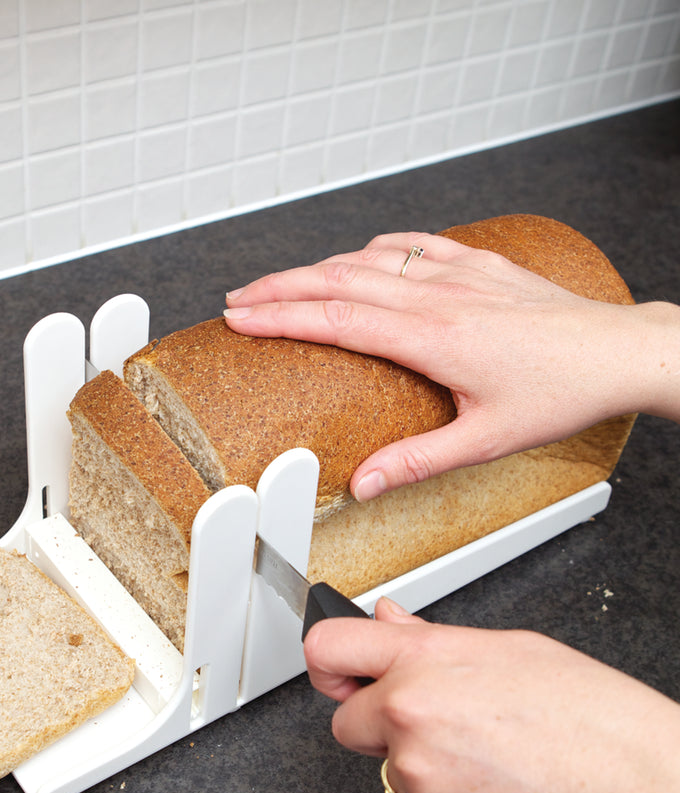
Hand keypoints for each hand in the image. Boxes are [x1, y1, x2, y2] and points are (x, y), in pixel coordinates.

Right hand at [224, 232, 679, 499]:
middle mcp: (437, 296)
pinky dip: (372, 250)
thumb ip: (414, 460)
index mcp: (432, 337)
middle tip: (238, 298)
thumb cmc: (559, 393)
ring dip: (315, 268)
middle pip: (336, 280)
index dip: (279, 317)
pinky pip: (412, 244)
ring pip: (367, 259)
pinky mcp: (477, 262)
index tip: (241, 319)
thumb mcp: (483, 440)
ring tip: (281, 283)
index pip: (335, 320)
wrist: (619, 352)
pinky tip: (358, 257)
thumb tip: (361, 483)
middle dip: (278, 287)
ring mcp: (457, 272)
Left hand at [305, 597, 679, 792]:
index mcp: (425, 658)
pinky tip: (493, 786)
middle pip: (346, 722)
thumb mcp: (511, 648)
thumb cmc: (590, 716)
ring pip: (389, 769)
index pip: (328, 648)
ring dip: (421, 764)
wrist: (635, 791)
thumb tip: (387, 618)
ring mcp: (418, 770)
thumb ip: (431, 637)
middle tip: (436, 724)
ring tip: (485, 755)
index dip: (326, 663)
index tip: (334, 673)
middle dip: (378, 724)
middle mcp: (409, 710)